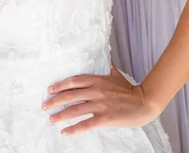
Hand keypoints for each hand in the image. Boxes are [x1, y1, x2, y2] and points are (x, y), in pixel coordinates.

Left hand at [42, 66, 156, 135]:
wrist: (144, 102)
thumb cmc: (129, 89)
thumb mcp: (116, 74)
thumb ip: (107, 67)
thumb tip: (103, 57)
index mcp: (98, 80)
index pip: (75, 80)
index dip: (61, 85)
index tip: (50, 89)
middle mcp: (96, 91)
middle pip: (71, 95)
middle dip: (56, 101)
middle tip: (44, 106)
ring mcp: (100, 104)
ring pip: (76, 110)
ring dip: (61, 115)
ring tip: (51, 119)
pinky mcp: (105, 118)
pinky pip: (86, 124)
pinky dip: (74, 128)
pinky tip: (65, 132)